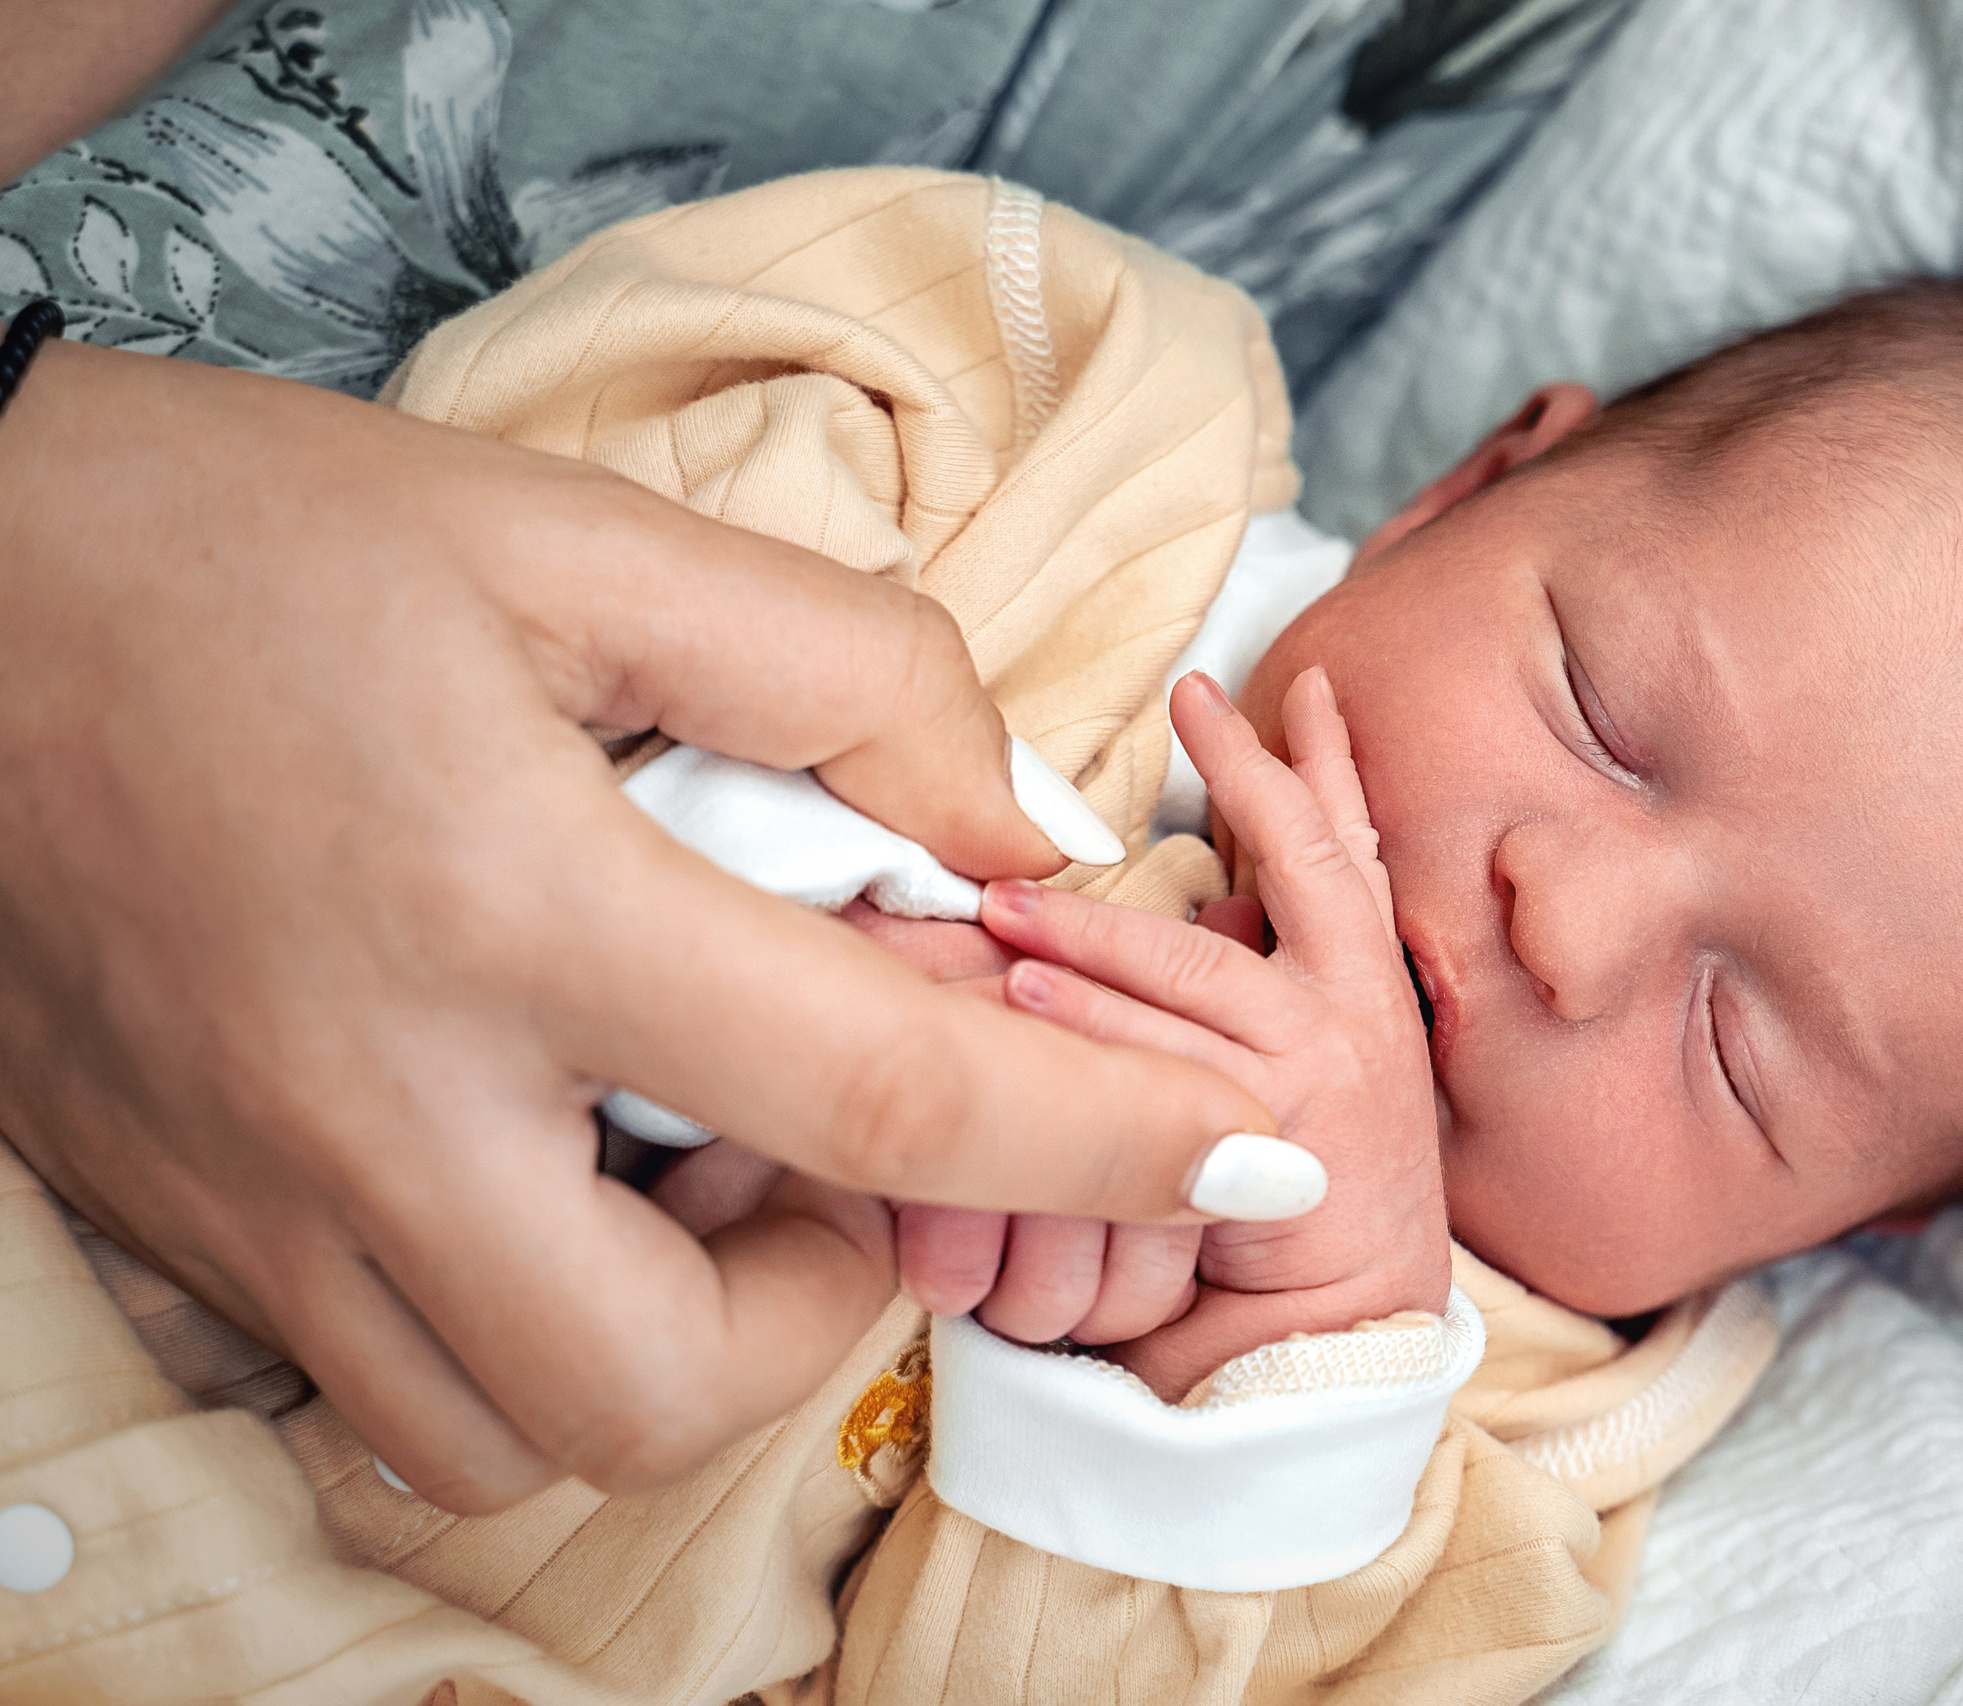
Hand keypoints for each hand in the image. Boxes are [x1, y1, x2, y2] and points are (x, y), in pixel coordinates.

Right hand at [0, 345, 1281, 1510]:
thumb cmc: (239, 540)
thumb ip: (841, 675)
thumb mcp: (570, 541)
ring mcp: (253, 1198)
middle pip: (666, 1377)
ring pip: (509, 1433)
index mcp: (504, 911)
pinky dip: (513, 1332)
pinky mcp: (171, 1224)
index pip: (886, 1092)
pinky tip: (537, 1167)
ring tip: (687, 1154)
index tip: (1258, 1153)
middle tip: (841, 1143)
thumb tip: (1017, 836)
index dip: (1112, 1132)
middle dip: (824, 1300)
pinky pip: (383, 1389)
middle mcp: (372, 1108)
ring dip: (666, 1334)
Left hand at [978, 669, 1449, 1398]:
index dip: (1321, 761)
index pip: (1349, 848)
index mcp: (1365, 992)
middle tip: (1189, 699)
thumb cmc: (1307, 1207)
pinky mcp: (1278, 1138)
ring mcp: (1326, 1071)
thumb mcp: (1297, 1075)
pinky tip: (1016, 997)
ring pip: (1199, 971)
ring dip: (1094, 928)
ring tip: (1004, 898)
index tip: (1298, 681)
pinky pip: (1160, 1068)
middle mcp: (1361, 1014)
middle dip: (1246, 775)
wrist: (1345, 1340)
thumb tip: (1201, 899)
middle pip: (1304, 864)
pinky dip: (1084, 1027)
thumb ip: (1256, 986)